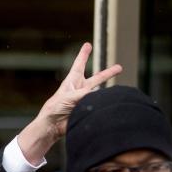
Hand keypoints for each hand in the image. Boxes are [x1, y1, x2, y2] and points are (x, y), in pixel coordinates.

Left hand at [17, 43, 122, 163]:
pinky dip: (103, 104)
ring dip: (108, 93)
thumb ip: (83, 94)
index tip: (87, 45)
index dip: (83, 55)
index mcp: (71, 82)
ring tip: (118, 92)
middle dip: (108, 73)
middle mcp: (79, 89)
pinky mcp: (86, 109)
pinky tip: (108, 104)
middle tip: (119, 67)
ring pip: (100, 93)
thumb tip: (98, 95)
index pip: (79, 65)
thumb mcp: (67, 97)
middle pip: (97, 78)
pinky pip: (98, 104)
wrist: (52, 126)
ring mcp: (84, 100)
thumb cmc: (54, 109)